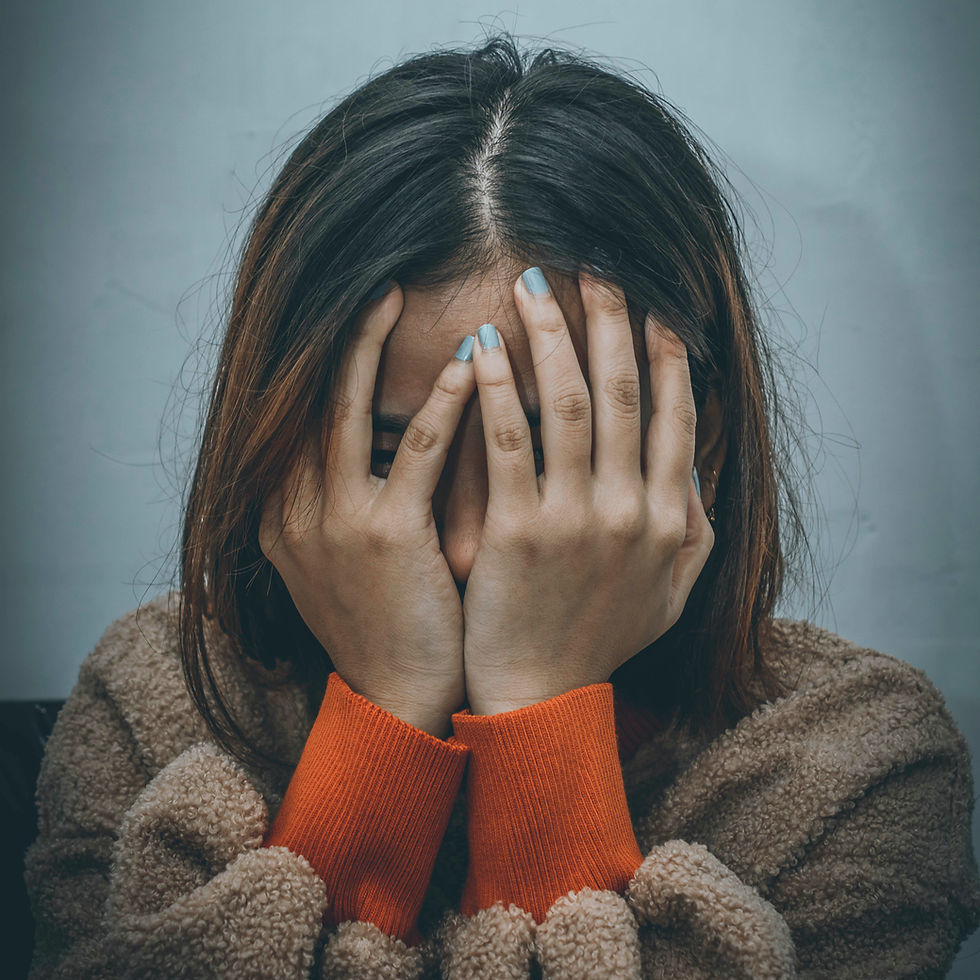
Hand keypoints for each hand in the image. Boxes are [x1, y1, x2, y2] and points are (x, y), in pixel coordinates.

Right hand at [258, 284, 475, 736]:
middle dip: (338, 336)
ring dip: (372, 347)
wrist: (397, 698)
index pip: (297, 415)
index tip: (354, 312)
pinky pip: (415, 453)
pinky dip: (442, 404)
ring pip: (346, 410)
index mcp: (285, 511)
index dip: (322, 359)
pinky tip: (470, 364)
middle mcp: (294, 508)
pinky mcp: (384, 537)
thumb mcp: (345, 557)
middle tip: (372, 279)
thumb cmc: (387, 622)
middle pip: (308, 398)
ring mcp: (333, 522)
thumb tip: (381, 439)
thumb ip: (348, 497)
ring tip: (398, 293)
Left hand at [461, 270, 713, 714]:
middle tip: (593, 266)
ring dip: (553, 335)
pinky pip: (508, 442)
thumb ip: (694, 529)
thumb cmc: (599, 641)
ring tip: (533, 284)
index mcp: (669, 518)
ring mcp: (576, 519)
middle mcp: (631, 509)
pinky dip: (497, 388)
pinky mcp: (519, 531)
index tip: (651, 306)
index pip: (673, 415)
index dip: (664, 354)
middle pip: (622, 392)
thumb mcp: (670, 593)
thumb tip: (692, 468)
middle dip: (609, 321)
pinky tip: (482, 345)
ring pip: (568, 403)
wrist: (540, 698)